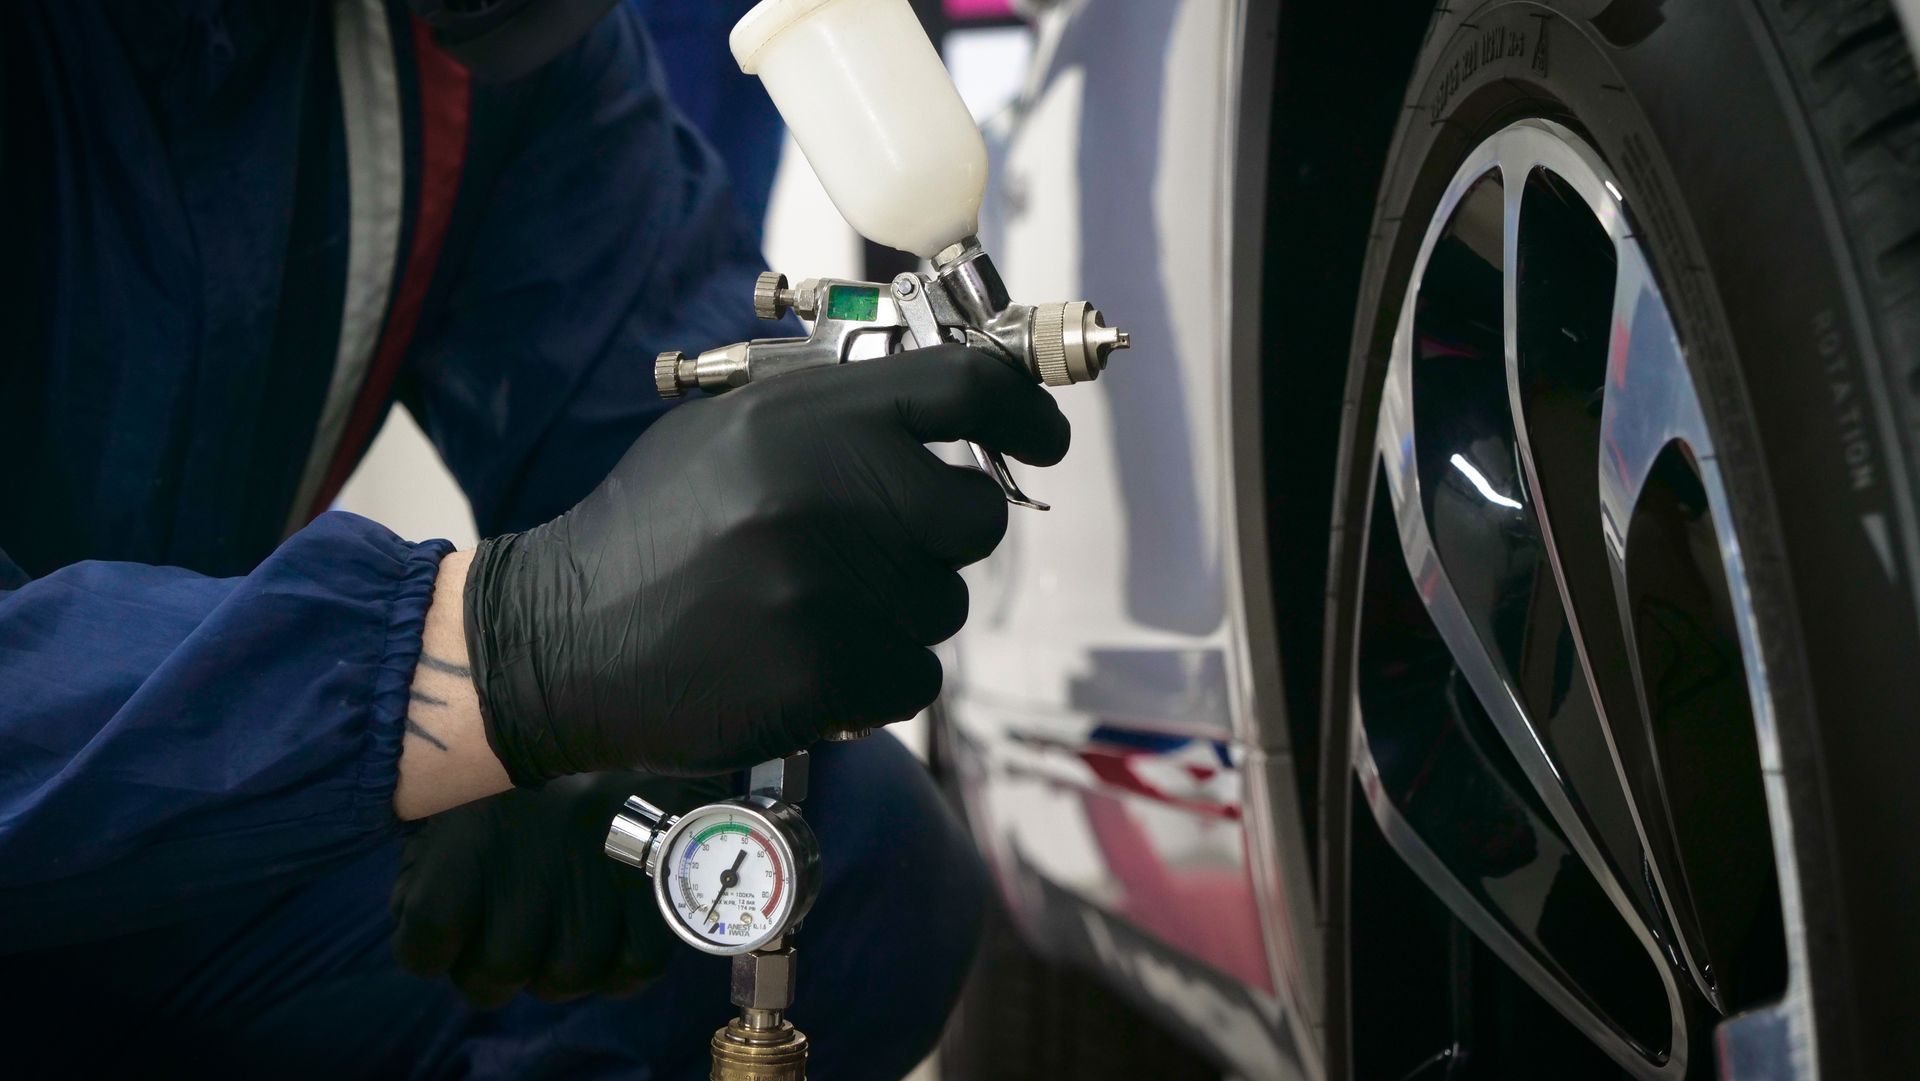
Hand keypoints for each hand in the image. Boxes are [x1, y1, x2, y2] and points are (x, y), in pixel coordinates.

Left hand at [390, 771, 726, 1006]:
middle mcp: (532, 858)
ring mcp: (599, 872)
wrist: (619, 686)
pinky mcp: (657, 879)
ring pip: (567, 976)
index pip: (426, 942)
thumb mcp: (455, 788)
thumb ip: (431, 861)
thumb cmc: (520, 748)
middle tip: (504, 936)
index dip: (427, 948)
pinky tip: (607, 943)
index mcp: (467, 833)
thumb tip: (433, 933)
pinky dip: (619, 968)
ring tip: (555, 937)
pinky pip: (637, 962)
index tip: (438, 929)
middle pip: (499, 970)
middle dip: (493, 966)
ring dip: (555, 969)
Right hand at [463, 344, 1069, 781]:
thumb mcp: (729, 432)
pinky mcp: (826, 675)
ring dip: (897, 611)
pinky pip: (914, 676)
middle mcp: (830, 493)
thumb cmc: (654, 529)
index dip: (1027, 410)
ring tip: (809, 607)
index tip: (1047, 435)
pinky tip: (804, 660)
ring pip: (942, 604)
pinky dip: (874, 677)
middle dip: (944, 534)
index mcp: (808, 418)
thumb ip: (835, 416)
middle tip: (886, 546)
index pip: (968, 391)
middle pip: (974, 515)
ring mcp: (831, 589)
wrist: (560, 639)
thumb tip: (948, 411)